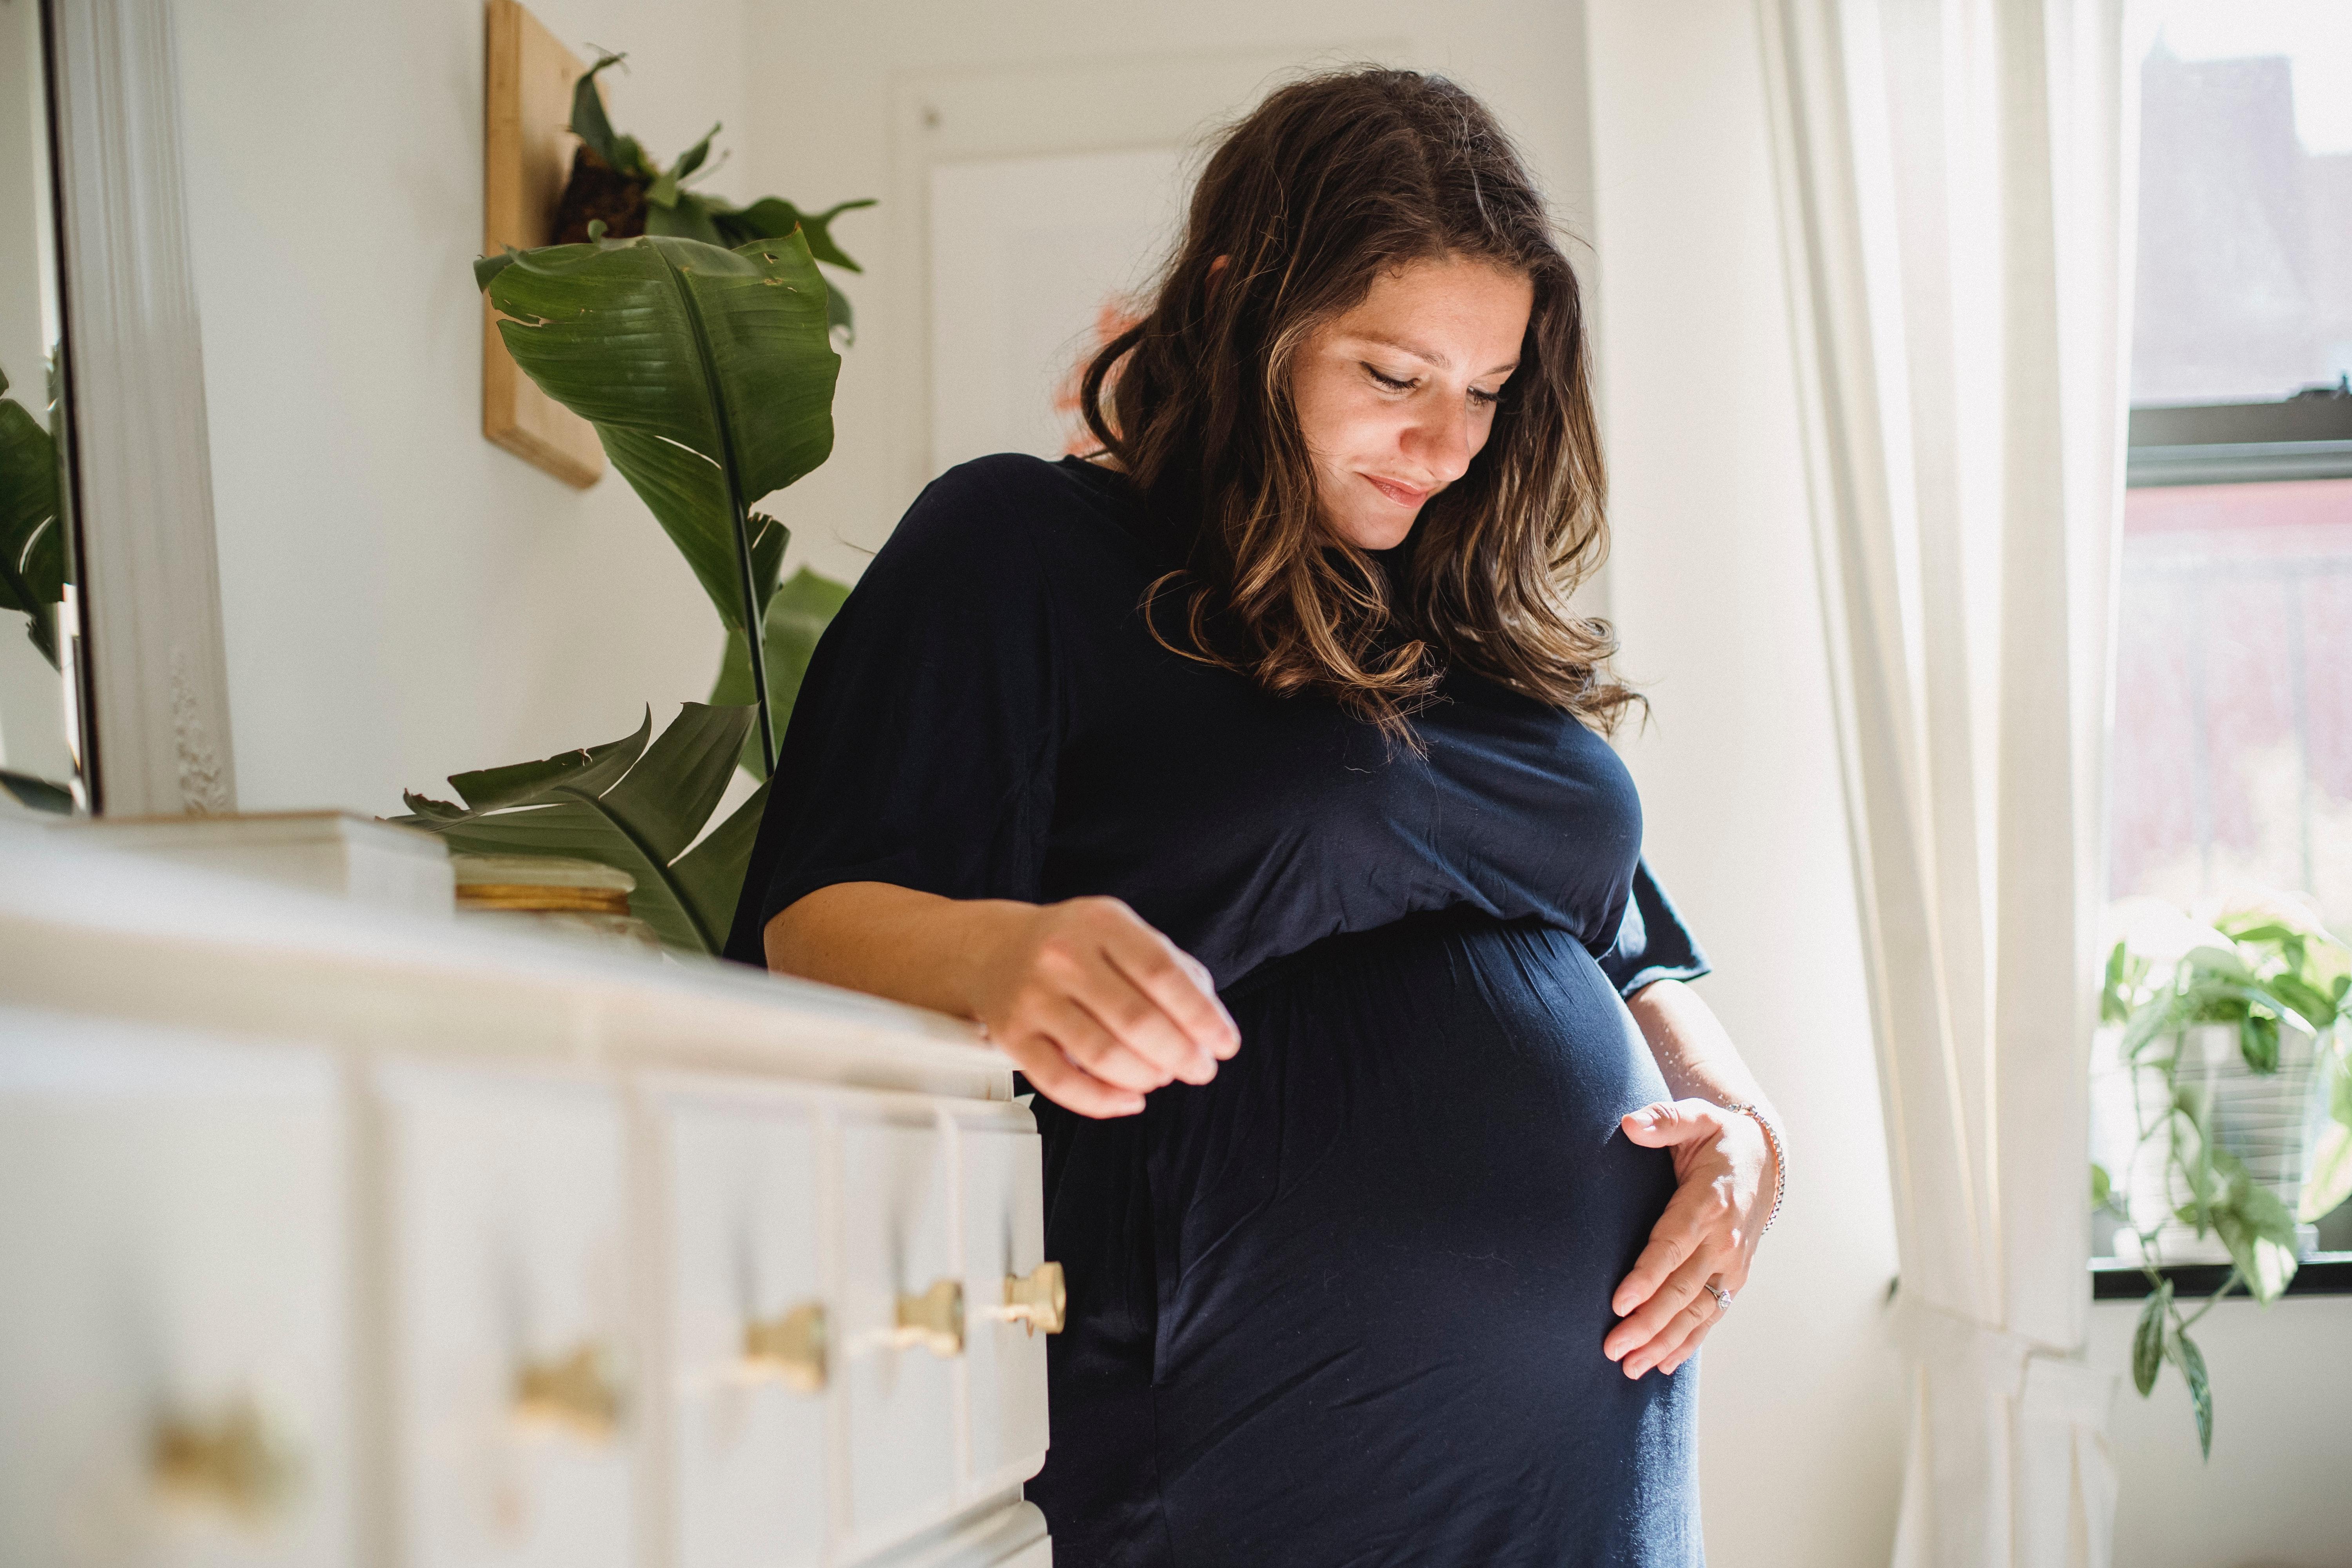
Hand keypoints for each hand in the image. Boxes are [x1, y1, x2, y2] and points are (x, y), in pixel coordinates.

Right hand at [969, 896, 1239, 1119]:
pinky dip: (1102, 1101)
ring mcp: (1034, 997)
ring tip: (1163, 1076)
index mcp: (1101, 923)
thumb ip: (1171, 968)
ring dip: (1146, 1077)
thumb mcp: (1123, 932)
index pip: (1162, 973)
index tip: (1225, 1044)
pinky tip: (1129, 1099)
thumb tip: (1209, 1021)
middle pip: (1136, 1020)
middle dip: (1181, 1054)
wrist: (995, 949)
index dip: (1201, 1016)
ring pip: (1102, 1055)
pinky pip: (1060, 1083)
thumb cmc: (1073, 945)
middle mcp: (1063, 956)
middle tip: (1200, 1069)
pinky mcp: (1012, 1036)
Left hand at [1603, 1099, 1774, 1377]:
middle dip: (1647, 1323)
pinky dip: (1688, 1342)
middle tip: (1612, 1348)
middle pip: (1681, 1290)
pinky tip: (1663, 1364)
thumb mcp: (1696, 1117)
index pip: (1673, 1246)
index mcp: (1709, 1203)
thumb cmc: (1719, 1137)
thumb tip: (1630, 1123)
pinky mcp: (1733, 1278)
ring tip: (1630, 1367)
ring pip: (1696, 1312)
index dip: (1646, 1277)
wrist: (1764, 1158)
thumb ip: (1664, 1119)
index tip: (1619, 1303)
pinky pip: (1710, 1315)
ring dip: (1664, 1342)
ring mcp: (1732, 1264)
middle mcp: (1724, 1241)